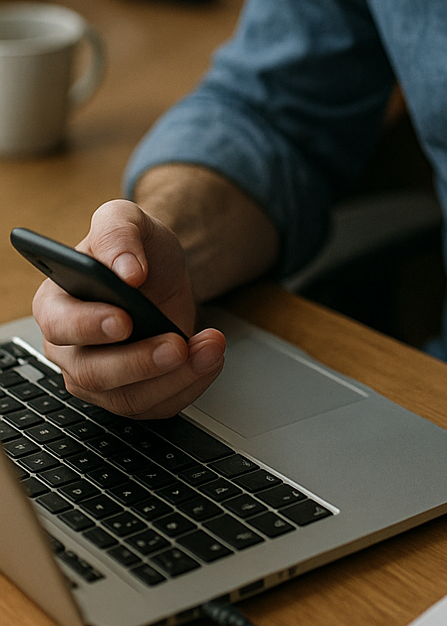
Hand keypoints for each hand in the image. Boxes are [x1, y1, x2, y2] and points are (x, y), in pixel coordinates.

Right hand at [32, 200, 225, 418]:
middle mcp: (70, 348)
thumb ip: (118, 232)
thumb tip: (127, 270)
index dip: (89, 327)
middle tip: (177, 345)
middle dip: (140, 363)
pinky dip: (189, 386)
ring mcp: (99, 376)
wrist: (162, 271)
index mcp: (56, 302)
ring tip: (210, 348)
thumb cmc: (135, 249)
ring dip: (176, 378)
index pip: (61, 325)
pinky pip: (156, 406)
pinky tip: (209, 358)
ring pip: (128, 398)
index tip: (125, 320)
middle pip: (93, 373)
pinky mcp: (131, 393)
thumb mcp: (125, 219)